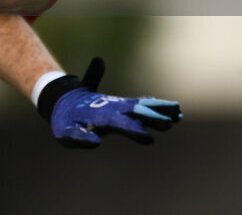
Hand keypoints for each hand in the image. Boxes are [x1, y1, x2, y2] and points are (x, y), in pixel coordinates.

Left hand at [37, 58, 181, 147]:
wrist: (63, 99)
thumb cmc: (64, 120)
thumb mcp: (66, 132)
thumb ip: (78, 137)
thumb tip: (96, 142)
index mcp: (98, 115)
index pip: (118, 122)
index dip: (132, 129)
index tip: (148, 137)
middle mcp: (112, 107)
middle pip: (134, 111)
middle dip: (151, 116)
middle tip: (171, 121)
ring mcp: (118, 105)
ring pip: (140, 106)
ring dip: (158, 109)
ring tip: (178, 113)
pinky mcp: (122, 106)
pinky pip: (141, 105)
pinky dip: (154, 106)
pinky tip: (173, 111)